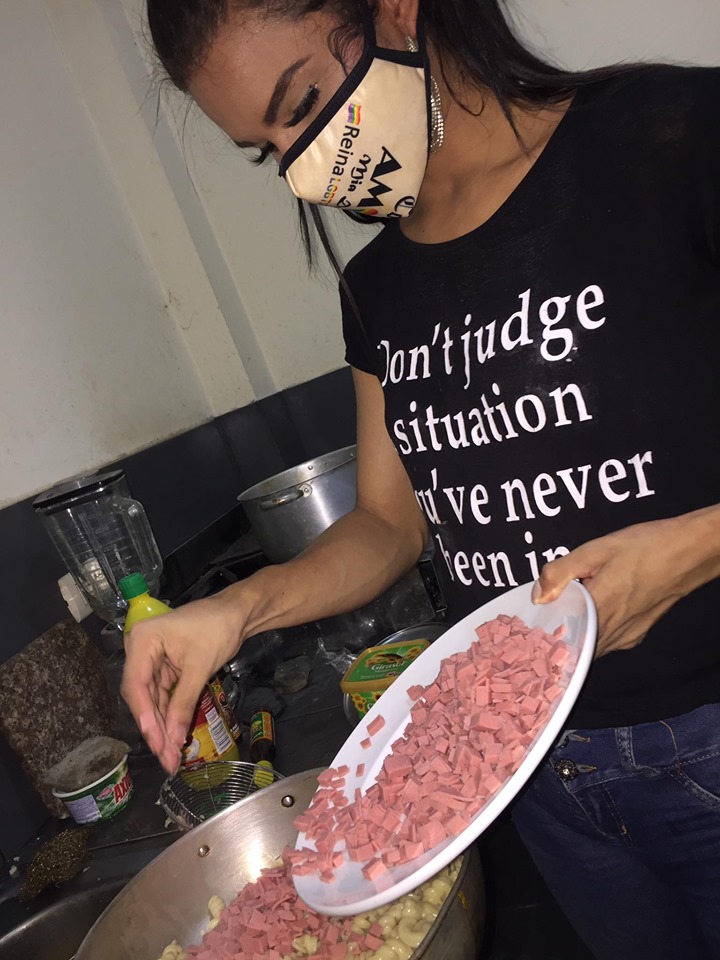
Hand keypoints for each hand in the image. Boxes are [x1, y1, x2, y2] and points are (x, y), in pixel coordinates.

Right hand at [121, 591, 244, 772]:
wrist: (237, 613)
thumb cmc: (218, 629)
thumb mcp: (200, 667)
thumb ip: (183, 703)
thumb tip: (173, 741)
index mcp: (143, 640)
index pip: (135, 684)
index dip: (145, 717)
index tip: (156, 743)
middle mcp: (140, 650)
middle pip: (141, 696)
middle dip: (155, 728)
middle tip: (166, 758)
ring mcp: (151, 660)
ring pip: (151, 701)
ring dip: (162, 727)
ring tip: (170, 756)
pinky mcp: (164, 668)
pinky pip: (162, 696)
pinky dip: (169, 716)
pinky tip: (174, 738)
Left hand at [531, 505, 719, 656]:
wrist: (690, 552)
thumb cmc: (645, 547)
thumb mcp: (596, 550)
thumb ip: (562, 572)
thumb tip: (538, 595)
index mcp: (599, 611)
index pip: (562, 640)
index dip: (543, 637)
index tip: (527, 630)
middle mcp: (614, 632)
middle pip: (575, 647)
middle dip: (556, 637)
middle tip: (538, 623)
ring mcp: (629, 636)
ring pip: (592, 646)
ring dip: (575, 636)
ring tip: (558, 618)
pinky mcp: (639, 634)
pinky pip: (607, 641)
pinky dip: (593, 633)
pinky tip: (586, 615)